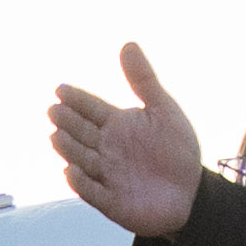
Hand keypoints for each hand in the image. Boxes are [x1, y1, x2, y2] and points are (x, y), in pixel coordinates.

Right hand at [45, 45, 203, 236]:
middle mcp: (106, 148)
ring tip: (57, 136)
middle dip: (67, 122)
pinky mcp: (111, 201)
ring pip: (81, 159)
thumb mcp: (163, 110)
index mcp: (117, 124)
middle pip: (81, 132)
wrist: (191, 193)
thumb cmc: (177, 150)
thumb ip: (144, 80)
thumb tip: (127, 44)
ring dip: (68, 148)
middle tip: (55, 110)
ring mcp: (106, 174)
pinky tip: (71, 171)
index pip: (90, 108)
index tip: (60, 89)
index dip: (75, 99)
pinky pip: (92, 191)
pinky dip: (80, 183)